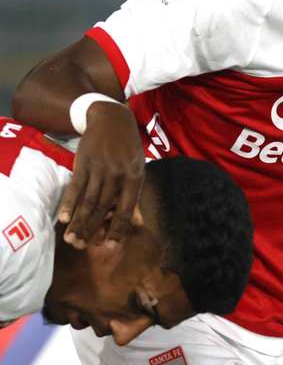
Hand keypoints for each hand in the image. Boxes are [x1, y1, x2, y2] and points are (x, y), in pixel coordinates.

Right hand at [57, 101, 144, 247]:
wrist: (112, 118)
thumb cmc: (127, 148)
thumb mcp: (137, 169)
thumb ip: (134, 196)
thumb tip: (137, 223)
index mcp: (135, 178)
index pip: (126, 209)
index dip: (118, 228)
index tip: (110, 246)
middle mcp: (118, 175)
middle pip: (103, 208)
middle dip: (92, 229)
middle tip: (82, 247)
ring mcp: (100, 168)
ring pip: (88, 200)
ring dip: (79, 222)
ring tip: (71, 239)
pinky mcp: (83, 162)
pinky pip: (75, 186)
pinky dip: (69, 203)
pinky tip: (64, 218)